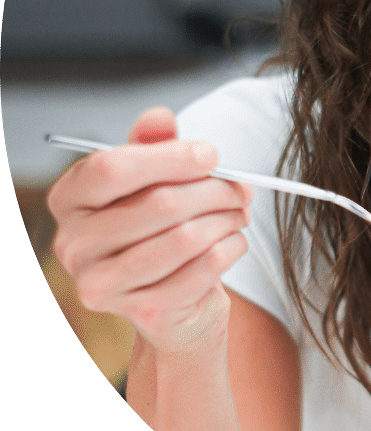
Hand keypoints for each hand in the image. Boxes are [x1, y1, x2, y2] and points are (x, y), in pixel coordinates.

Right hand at [48, 107, 253, 354]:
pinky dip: (231, 248)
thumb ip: (154, 144)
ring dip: (227, 219)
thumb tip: (159, 117)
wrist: (172, 297)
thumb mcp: (154, 177)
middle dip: (214, 190)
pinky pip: (203, 269)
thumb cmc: (160, 224)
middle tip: (241, 187)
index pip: (111, 168)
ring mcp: (101, 284)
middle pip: (158, 203)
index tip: (211, 155)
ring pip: (185, 237)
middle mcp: (72, 245)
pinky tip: (234, 241)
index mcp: (69, 199)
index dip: (170, 157)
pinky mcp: (140, 312)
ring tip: (239, 212)